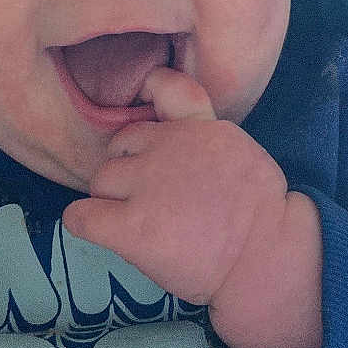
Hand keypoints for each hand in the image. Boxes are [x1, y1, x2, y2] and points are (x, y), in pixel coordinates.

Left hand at [63, 68, 323, 347]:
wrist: (267, 261)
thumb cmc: (261, 216)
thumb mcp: (244, 151)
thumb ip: (207, 135)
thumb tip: (176, 132)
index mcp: (200, 126)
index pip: (160, 86)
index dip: (148, 107)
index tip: (150, 135)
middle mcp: (169, 146)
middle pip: (120, 146)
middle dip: (130, 170)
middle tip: (151, 201)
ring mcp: (147, 185)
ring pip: (100, 180)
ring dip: (112, 200)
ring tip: (140, 225)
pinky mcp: (131, 227)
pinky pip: (80, 216)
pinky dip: (86, 223)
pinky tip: (108, 235)